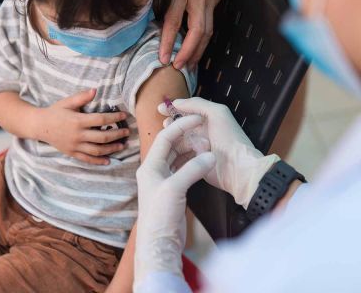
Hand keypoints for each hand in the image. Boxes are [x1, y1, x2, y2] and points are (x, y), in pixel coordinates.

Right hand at [37, 89, 129, 164]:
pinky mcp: (72, 153)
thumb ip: (81, 97)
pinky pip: (87, 159)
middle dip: (117, 135)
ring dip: (112, 149)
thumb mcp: (67, 102)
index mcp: (78, 121)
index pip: (101, 120)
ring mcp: (75, 146)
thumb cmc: (55, 112)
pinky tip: (108, 160)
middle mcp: (78, 135)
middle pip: (102, 137)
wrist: (38, 125)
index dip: (114, 118)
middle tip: (127, 132)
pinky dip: (98, 161)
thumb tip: (95, 90)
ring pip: (97, 150)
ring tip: (122, 145)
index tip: (124, 116)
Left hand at [134, 115, 214, 286]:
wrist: (159, 243)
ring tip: (206, 144)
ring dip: (191, 149)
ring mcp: (164, 180)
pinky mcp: (173, 190)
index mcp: (150, 166)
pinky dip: (193, 162)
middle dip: (187, 136)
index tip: (197, 118)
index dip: (181, 125)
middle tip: (204, 130)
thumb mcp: (175, 189)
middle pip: (171, 145)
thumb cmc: (160, 216)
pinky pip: (183, 169)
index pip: (165, 138)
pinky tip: (203, 160)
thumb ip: (193, 169)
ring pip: (178, 157)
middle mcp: (155, 170)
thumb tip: (210, 155)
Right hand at [158, 97, 279, 208]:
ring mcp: (199, 149)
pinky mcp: (196, 164)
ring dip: (171, 137)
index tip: (160, 109)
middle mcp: (204, 133)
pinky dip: (174, 152)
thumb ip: (198, 104)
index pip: (189, 111)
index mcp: (210, 120)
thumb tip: (177, 102)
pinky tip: (167, 152)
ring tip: (165, 137)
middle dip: (171, 123)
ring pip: (180, 140)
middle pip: (182, 126)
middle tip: (164, 123)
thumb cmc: (229, 138)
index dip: (175, 109)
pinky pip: (181, 156)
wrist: (238, 168)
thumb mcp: (217, 113)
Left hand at [160, 0, 229, 69]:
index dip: (167, 41)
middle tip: (180, 67)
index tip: (162, 58)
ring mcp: (211, 0)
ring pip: (208, 31)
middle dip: (189, 53)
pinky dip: (203, 39)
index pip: (174, 21)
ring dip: (199, 50)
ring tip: (191, 64)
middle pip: (197, 32)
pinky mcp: (216, 0)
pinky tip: (197, 47)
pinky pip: (210, 24)